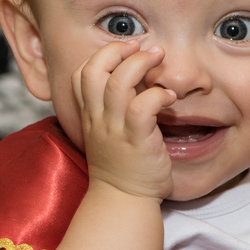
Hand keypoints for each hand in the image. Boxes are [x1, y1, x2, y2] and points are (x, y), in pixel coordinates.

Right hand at [72, 40, 174, 200]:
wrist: (124, 202)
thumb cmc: (123, 168)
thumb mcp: (108, 134)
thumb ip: (114, 110)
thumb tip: (137, 83)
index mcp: (90, 116)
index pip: (80, 75)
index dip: (101, 56)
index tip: (124, 52)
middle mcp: (98, 119)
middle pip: (93, 70)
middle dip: (117, 50)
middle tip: (142, 48)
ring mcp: (116, 130)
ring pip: (119, 83)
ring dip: (140, 63)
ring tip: (159, 59)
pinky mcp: (137, 140)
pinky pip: (143, 106)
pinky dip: (158, 94)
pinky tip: (169, 97)